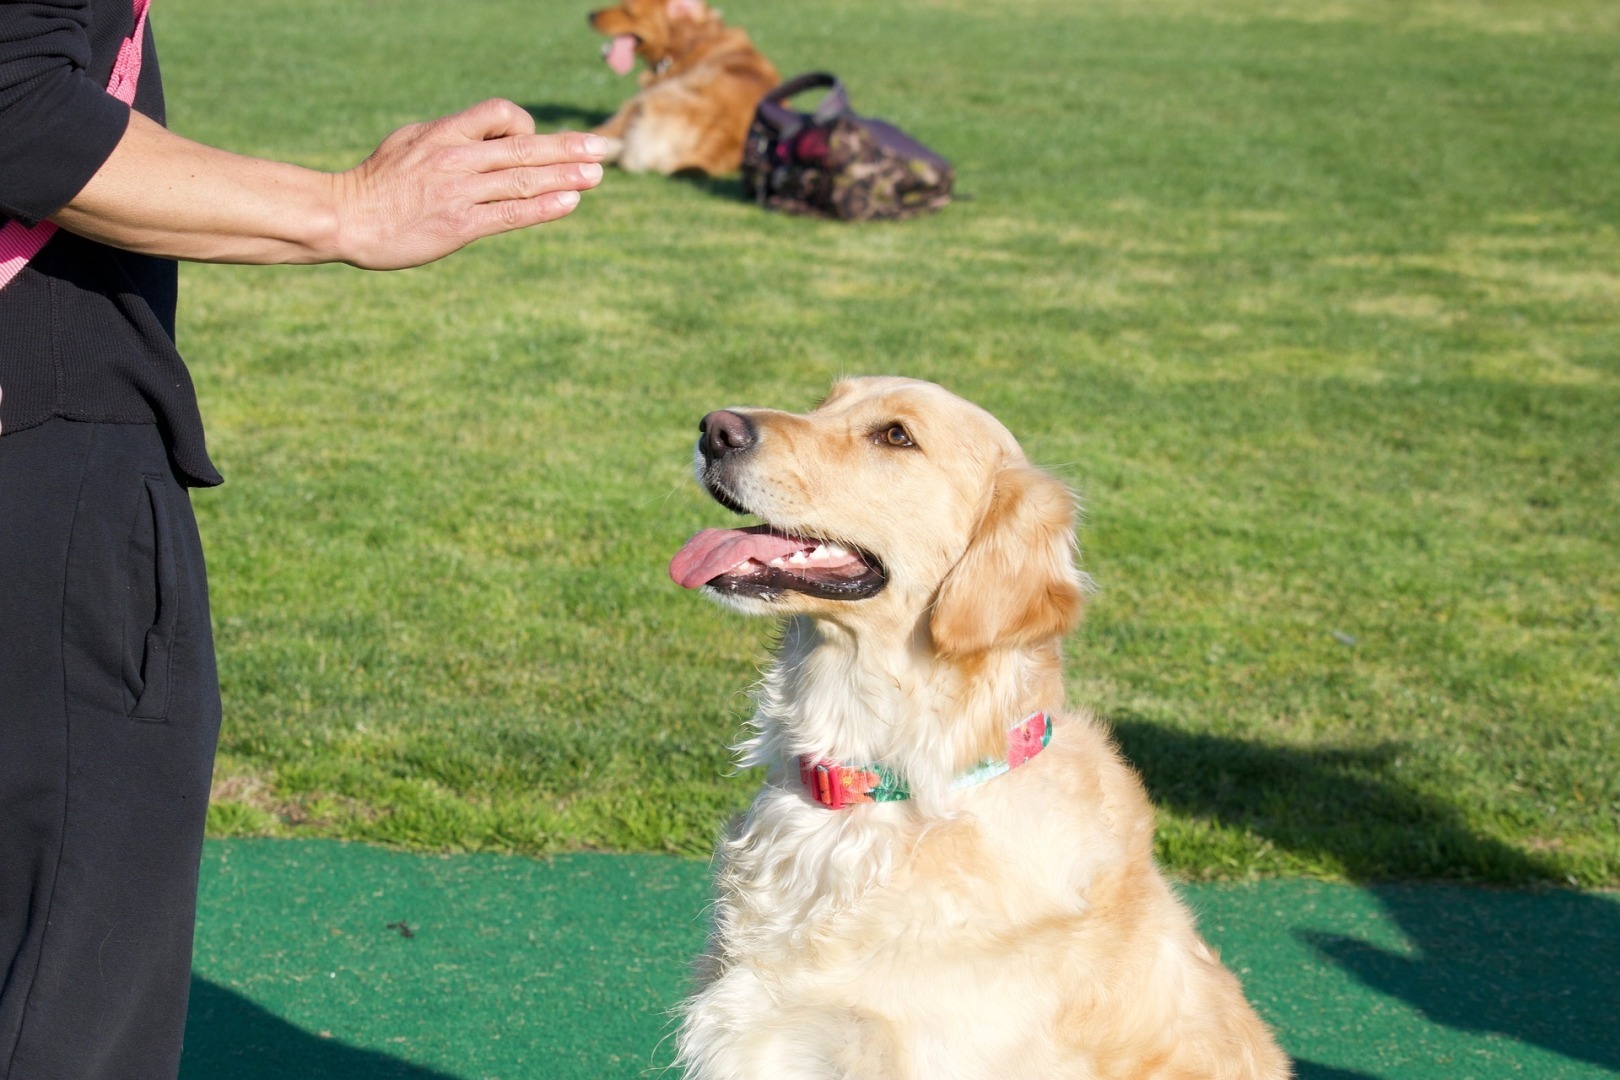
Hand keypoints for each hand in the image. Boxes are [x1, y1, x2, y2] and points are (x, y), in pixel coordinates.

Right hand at [329, 98, 606, 269]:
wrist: (344, 217)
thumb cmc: (375, 183)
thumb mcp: (409, 143)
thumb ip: (448, 139)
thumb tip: (482, 138)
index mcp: (443, 133)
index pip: (499, 113)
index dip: (525, 124)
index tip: (537, 141)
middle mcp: (455, 158)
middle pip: (523, 147)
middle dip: (568, 147)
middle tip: (603, 148)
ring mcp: (459, 192)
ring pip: (523, 179)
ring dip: (566, 176)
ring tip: (597, 174)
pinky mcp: (459, 226)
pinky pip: (510, 214)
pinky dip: (544, 207)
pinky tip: (569, 203)